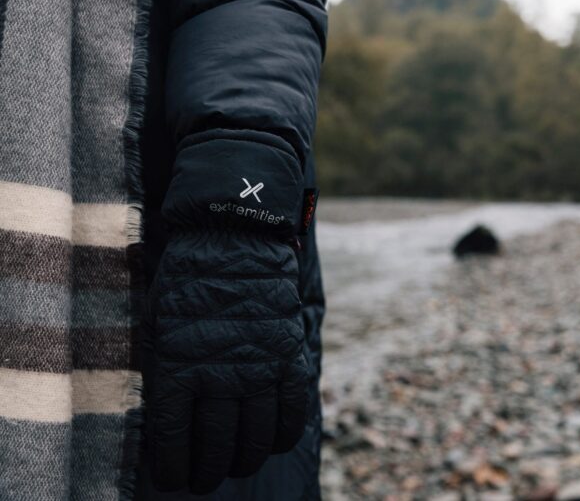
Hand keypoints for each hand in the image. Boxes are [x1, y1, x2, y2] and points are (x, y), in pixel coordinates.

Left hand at [142, 230, 308, 493]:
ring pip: (257, 435)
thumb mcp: (157, 318)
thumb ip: (162, 365)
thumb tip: (163, 411)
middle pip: (217, 445)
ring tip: (240, 465)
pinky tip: (276, 442)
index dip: (175, 468)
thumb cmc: (187, 274)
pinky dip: (286, 432)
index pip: (173, 439)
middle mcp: (219, 374)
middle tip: (206, 480)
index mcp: (176, 366)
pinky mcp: (289, 354)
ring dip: (247, 458)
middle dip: (210, 471)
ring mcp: (259, 366)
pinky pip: (293, 408)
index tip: (174, 479)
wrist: (234, 233)